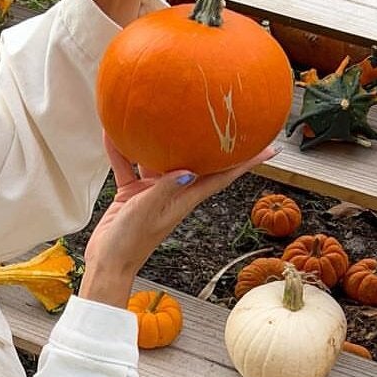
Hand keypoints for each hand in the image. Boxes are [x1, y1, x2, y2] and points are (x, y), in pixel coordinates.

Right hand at [79, 134, 276, 307]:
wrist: (107, 263)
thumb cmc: (129, 244)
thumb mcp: (147, 212)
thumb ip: (165, 189)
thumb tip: (187, 171)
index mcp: (185, 199)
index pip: (223, 177)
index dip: (246, 163)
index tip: (269, 149)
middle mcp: (174, 192)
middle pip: (198, 162)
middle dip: (211, 143)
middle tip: (224, 118)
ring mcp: (153, 192)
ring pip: (158, 159)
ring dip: (157, 140)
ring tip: (160, 114)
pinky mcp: (133, 193)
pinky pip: (129, 166)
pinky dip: (122, 152)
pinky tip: (113, 135)